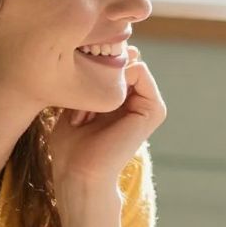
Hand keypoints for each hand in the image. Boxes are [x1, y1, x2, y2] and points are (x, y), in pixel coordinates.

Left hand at [48, 49, 167, 194]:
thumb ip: (91, 81)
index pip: (113, 60)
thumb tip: (106, 52)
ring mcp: (149, 104)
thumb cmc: (70, 147)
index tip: (73, 95)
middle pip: (121, 58)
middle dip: (97, 69)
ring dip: (103, 78)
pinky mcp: (155, 109)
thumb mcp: (77, 103)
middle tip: (81, 104)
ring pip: (129, 62)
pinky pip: (139, 69)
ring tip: (87, 110)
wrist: (78, 174)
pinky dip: (115, 79)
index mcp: (123, 100)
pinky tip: (99, 108)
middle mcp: (139, 100)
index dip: (91, 64)